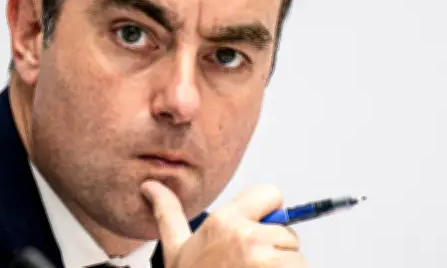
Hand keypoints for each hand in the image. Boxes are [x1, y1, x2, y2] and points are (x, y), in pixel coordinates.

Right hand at [141, 180, 306, 267]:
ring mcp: (264, 259)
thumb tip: (150, 186)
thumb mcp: (174, 249)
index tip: (256, 235)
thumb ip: (167, 214)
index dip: (269, 215)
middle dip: (276, 251)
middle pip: (287, 231)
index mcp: (223, 220)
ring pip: (296, 257)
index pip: (271, 194)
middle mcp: (246, 235)